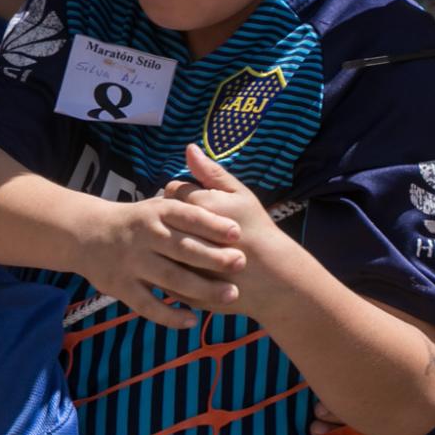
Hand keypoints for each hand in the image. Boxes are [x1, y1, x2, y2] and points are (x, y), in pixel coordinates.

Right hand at [83, 188, 245, 328]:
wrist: (84, 233)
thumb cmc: (134, 222)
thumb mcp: (155, 205)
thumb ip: (185, 205)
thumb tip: (222, 198)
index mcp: (155, 213)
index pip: (186, 216)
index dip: (211, 223)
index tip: (237, 231)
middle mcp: (144, 236)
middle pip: (182, 247)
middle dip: (213, 256)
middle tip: (241, 262)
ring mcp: (131, 262)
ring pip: (170, 277)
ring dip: (202, 287)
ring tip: (231, 294)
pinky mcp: (121, 286)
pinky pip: (147, 304)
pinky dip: (169, 314)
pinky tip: (191, 320)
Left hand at [167, 145, 297, 316]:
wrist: (274, 278)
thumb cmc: (258, 231)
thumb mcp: (241, 196)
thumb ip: (212, 173)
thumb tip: (189, 147)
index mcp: (200, 207)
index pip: (172, 190)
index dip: (185, 196)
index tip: (200, 205)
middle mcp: (186, 234)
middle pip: (163, 217)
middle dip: (175, 219)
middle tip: (194, 224)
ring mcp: (183, 263)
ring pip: (161, 245)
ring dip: (169, 242)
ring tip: (191, 242)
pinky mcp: (183, 287)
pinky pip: (165, 272)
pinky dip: (172, 267)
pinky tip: (188, 264)